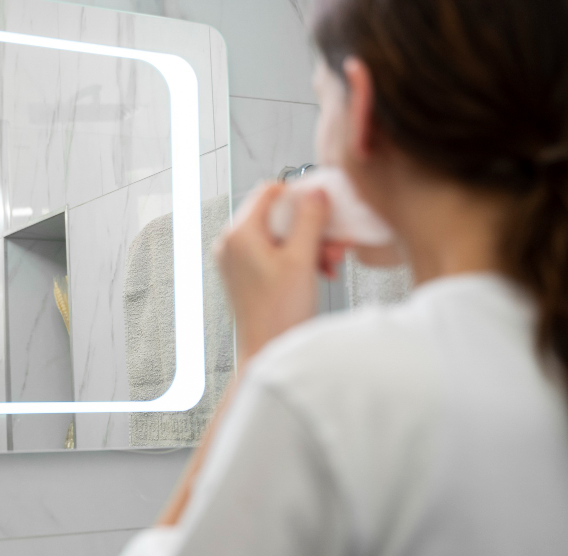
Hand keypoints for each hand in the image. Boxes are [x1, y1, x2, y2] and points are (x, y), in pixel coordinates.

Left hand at [214, 182, 340, 366]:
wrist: (267, 352)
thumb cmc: (279, 313)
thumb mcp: (301, 258)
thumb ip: (310, 219)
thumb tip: (316, 191)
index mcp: (240, 233)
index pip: (271, 191)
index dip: (302, 196)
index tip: (326, 210)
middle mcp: (232, 243)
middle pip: (278, 215)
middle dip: (312, 226)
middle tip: (335, 243)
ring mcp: (238, 260)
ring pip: (280, 235)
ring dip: (310, 244)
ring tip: (329, 263)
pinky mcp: (247, 275)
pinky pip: (275, 254)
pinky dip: (298, 258)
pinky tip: (319, 272)